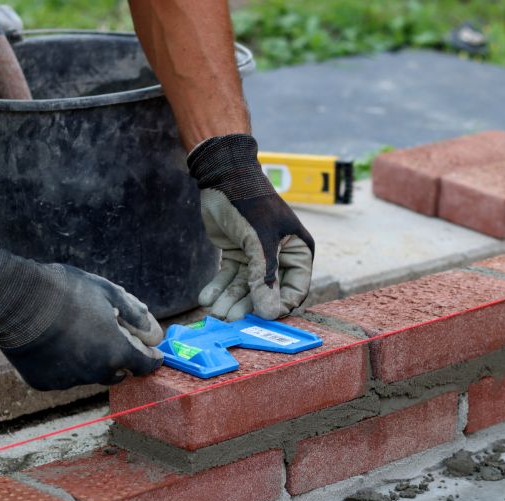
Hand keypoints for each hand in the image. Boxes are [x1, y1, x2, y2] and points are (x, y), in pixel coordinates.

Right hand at [0, 246, 162, 389]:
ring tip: (77, 334)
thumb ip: (136, 315)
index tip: (151, 353)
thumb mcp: (109, 293)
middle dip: (119, 359)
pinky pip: (63, 376)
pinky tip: (55, 343)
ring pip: (89, 374)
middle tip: (110, 338)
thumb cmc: (65, 291)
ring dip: (90, 361)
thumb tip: (154, 333)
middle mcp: (95, 372)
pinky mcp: (44, 383)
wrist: (14, 300)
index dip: (151, 359)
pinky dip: (64, 364)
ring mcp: (68, 380)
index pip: (144, 366)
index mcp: (115, 352)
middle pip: (117, 373)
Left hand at [187, 134, 313, 320]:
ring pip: (245, 287)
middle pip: (266, 292)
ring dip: (230, 300)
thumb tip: (270, 312)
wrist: (223, 177)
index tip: (261, 318)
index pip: (295, 289)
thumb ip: (264, 277)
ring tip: (215, 312)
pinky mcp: (238, 255)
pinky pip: (230, 278)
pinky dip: (218, 288)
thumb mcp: (260, 241)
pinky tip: (206, 298)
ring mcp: (258, 257)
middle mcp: (281, 257)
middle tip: (230, 318)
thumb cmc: (250, 203)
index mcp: (298, 252)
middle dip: (247, 305)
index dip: (280, 305)